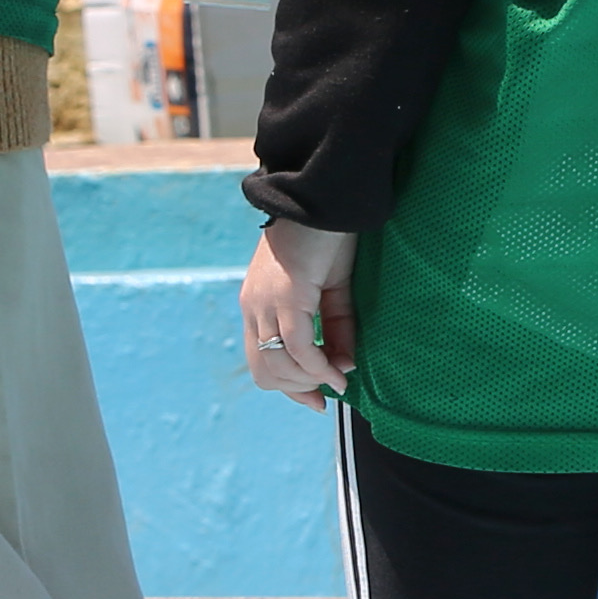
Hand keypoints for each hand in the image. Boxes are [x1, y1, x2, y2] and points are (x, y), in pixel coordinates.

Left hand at [239, 219, 357, 399]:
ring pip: (278, 365)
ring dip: (310, 380)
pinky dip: (318, 366)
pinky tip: (339, 369)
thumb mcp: (334, 292)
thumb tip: (343, 369)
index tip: (317, 400)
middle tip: (329, 388)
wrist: (323, 198)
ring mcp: (265, 303)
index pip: (261, 362)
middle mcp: (254, 308)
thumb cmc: (328, 239)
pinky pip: (297, 347)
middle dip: (298, 389)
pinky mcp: (284, 297)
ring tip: (339, 375)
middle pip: (263, 372)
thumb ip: (336, 331)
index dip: (289, 388)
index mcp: (259, 305)